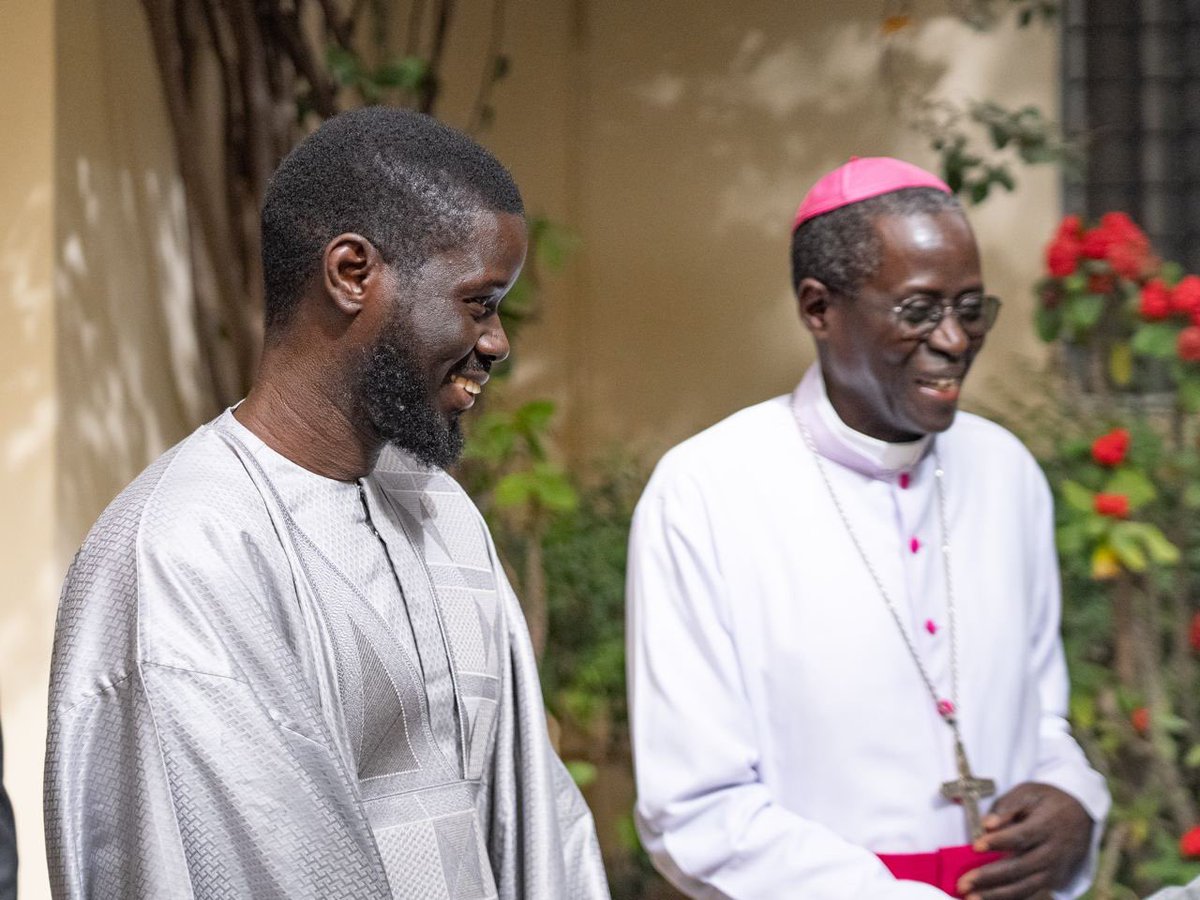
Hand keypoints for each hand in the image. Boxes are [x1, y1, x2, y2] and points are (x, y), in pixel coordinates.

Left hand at [955, 782, 1092, 899]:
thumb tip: (987, 825)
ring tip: (971, 898)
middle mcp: (1053, 852)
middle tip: (962, 883)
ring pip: (1026, 887)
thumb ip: (1007, 807)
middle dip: (990, 877)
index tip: (976, 846)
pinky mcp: (1054, 881)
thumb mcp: (1029, 793)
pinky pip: (1031, 893)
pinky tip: (988, 899)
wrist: (1081, 814)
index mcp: (1047, 825)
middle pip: (1021, 868)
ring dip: (997, 895)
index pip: (1022, 837)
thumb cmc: (1047, 801)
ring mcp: (1055, 870)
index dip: (998, 842)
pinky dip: (1010, 898)